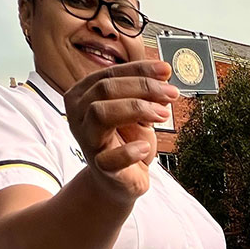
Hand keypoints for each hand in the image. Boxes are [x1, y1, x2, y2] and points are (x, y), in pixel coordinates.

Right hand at [62, 60, 178, 199]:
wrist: (122, 178)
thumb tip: (163, 74)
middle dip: (143, 87)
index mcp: (83, 95)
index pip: (110, 74)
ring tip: (162, 115)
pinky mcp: (99, 167)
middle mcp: (78, 115)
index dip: (139, 70)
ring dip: (137, 109)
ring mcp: (86, 140)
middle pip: (105, 89)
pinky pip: (109, 158)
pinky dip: (130, 152)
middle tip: (170, 93)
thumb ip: (146, 93)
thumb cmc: (127, 140)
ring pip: (100, 113)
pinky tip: (145, 148)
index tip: (166, 71)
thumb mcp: (138, 111)